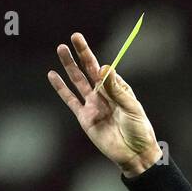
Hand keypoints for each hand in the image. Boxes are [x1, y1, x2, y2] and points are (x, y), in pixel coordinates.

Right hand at [47, 32, 161, 176]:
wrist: (134, 155)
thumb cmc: (139, 131)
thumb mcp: (131, 108)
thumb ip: (116, 89)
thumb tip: (103, 67)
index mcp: (118, 90)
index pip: (106, 70)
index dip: (102, 64)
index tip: (100, 66)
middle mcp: (104, 94)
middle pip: (90, 70)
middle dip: (82, 53)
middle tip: (74, 36)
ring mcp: (93, 105)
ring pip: (78, 80)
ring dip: (69, 65)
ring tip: (61, 48)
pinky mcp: (84, 117)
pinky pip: (70, 100)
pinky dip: (60, 88)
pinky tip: (52, 75)